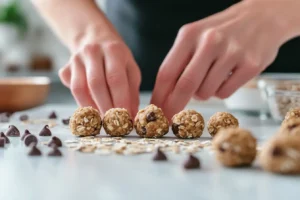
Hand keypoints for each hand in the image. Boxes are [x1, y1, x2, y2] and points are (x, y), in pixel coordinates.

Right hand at [59, 33, 140, 116]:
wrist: (94, 39)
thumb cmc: (117, 58)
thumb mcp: (130, 68)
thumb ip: (132, 91)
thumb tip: (132, 115)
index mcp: (113, 50)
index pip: (115, 78)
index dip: (120, 100)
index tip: (125, 117)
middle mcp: (92, 51)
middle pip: (96, 84)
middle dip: (105, 107)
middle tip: (113, 123)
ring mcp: (76, 59)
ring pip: (79, 88)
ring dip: (91, 108)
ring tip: (101, 121)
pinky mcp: (65, 68)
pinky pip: (70, 89)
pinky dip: (80, 102)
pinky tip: (90, 110)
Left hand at [152, 0, 299, 118]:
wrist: (262, 17)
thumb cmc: (222, 31)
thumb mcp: (196, 37)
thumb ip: (180, 62)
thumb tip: (165, 95)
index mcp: (190, 35)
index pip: (167, 72)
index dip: (159, 95)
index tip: (156, 110)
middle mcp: (210, 42)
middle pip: (185, 85)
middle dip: (175, 105)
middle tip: (171, 116)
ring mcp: (232, 53)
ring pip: (205, 92)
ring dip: (203, 93)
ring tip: (212, 76)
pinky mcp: (251, 65)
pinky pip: (225, 93)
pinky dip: (221, 91)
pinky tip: (227, 76)